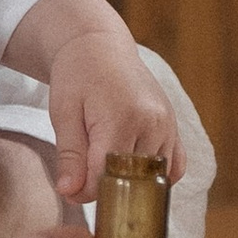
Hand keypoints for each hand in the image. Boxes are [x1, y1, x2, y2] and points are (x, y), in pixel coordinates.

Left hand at [33, 9, 184, 208]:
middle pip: (130, 180)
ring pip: (152, 177)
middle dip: (104, 187)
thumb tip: (70, 192)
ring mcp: (167, 125)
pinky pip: (175, 165)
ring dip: (129, 182)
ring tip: (105, 166)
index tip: (70, 189)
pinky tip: (135, 170)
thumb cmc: (77, 76)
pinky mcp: (173, 125)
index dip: (84, 191)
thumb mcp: (63, 113)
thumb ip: (70, 155)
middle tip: (83, 177)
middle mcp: (151, 123)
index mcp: (121, 119)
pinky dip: (156, 175)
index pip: (105, 177)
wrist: (99, 45)